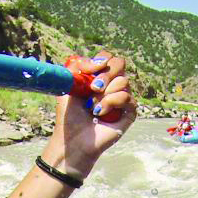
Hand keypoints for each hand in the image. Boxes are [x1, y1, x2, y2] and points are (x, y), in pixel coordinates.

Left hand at [42, 52, 134, 177]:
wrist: (72, 140)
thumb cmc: (69, 116)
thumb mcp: (68, 86)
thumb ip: (78, 67)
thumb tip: (99, 63)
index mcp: (99, 76)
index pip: (107, 57)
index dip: (100, 60)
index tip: (90, 71)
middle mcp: (112, 85)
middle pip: (119, 63)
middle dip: (105, 74)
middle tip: (93, 88)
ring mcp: (122, 98)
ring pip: (124, 81)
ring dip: (104, 95)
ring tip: (92, 108)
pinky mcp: (129, 112)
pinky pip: (127, 98)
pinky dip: (111, 103)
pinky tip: (100, 114)